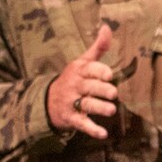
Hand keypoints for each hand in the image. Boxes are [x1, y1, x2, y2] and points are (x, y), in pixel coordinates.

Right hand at [46, 24, 116, 138]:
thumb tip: (108, 27)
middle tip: (113, 94)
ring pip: (87, 105)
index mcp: (79, 71)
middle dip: (102, 90)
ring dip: (99, 108)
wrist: (47, 101)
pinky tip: (103, 134)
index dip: (100, 73)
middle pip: (90, 87)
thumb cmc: (73, 79)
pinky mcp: (72, 119)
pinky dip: (92, 130)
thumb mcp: (83, 62)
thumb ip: (98, 47)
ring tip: (112, 110)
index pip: (91, 70)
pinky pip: (82, 124)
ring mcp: (72, 103)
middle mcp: (75, 86)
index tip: (110, 75)